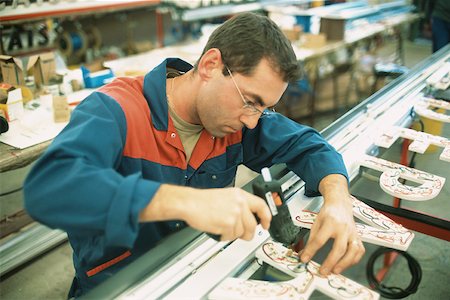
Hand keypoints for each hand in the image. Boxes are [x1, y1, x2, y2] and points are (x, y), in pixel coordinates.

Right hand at [139, 184, 271, 241]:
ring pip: (241, 233)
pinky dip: (224, 236)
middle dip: (248, 234)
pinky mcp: (227, 223)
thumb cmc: (202, 200)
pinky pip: (230, 237)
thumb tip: (248, 219)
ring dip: (232, 234)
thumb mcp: (225, 196)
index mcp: (240, 195)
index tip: (266, 224)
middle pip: (253, 225)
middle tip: (243, 235)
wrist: (189, 203)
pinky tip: (216, 228)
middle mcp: (240, 203)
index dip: (266, 217)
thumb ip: (239, 205)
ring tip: (222, 227)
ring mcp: (234, 213)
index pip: (261, 206)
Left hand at [300, 175, 364, 274]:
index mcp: (330, 222)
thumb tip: (304, 254)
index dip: (311, 251)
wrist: (340, 203)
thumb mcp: (316, 223)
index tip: (305, 259)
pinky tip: (346, 264)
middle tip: (323, 271)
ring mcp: (352, 233)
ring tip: (335, 271)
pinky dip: (353, 260)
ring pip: (353, 251)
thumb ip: (311, 239)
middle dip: (330, 262)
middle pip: (339, 248)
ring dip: (345, 264)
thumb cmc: (328, 213)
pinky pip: (359, 251)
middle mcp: (343, 228)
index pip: (319, 239)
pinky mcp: (358, 236)